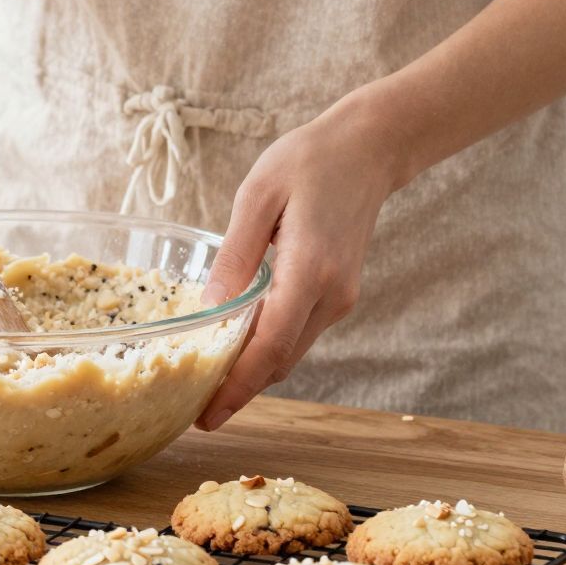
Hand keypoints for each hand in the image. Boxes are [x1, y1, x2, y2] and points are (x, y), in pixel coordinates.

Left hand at [195, 98, 405, 429]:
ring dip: (254, 373)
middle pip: (280, 361)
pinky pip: (298, 333)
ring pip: (290, 352)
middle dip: (240, 391)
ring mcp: (339, 297)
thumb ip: (235, 254)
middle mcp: (331, 294)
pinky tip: (238, 350)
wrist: (369, 148)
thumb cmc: (309, 160)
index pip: (269, 346)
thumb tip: (210, 309)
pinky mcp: (339, 293)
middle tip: (196, 412)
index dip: (236, 386)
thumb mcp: (258, 195)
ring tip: (209, 386)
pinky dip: (269, 350)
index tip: (206, 416)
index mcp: (310, 269)